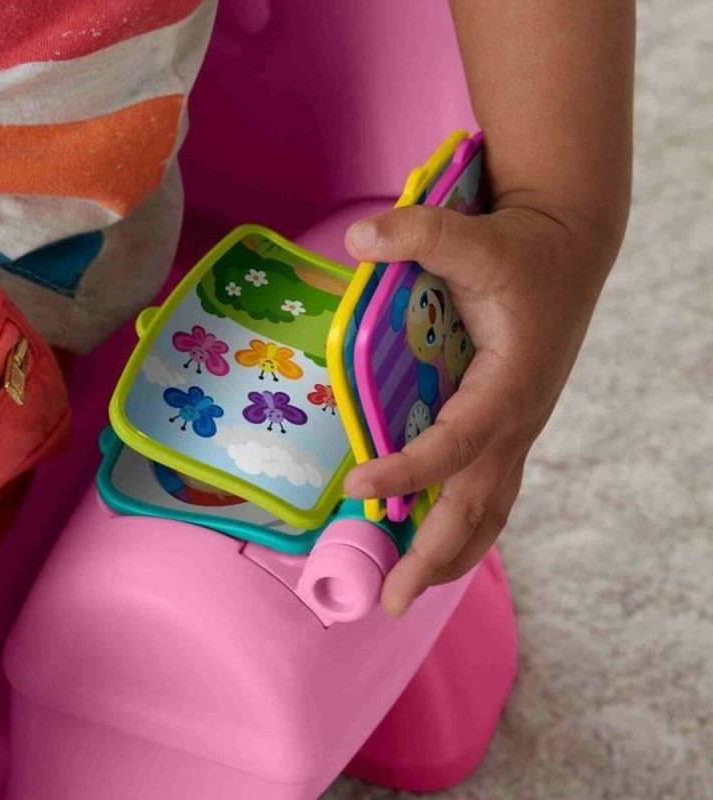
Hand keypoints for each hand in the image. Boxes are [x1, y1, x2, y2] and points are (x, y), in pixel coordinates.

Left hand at [343, 203, 618, 615]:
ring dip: (451, 555)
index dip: (409, 470)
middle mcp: (516, 421)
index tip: (357, 488)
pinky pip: (489, 491)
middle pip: (479, 508)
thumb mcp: (476, 235)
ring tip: (407, 593)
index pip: (456, 446)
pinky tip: (432, 542)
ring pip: (490, 511)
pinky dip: (463, 527)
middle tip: (389, 601)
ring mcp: (515, 430)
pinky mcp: (507, 427)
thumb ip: (420, 233)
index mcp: (509, 386)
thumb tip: (358, 238)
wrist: (568, 250)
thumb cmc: (524, 249)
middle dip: (435, 558)